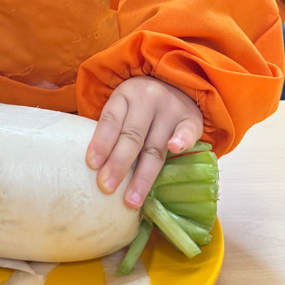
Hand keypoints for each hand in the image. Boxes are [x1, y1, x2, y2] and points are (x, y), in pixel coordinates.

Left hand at [85, 76, 202, 207]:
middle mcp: (148, 100)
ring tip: (132, 199)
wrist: (175, 84)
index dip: (101, 142)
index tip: (92, 165)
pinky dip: (183, 139)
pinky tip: (175, 149)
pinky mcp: (192, 118)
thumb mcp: (122, 107)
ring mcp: (171, 109)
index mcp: (125, 96)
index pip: (111, 120)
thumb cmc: (140, 106)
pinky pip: (188, 130)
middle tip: (106, 188)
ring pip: (155, 146)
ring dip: (143, 175)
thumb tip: (94, 169)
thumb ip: (112, 130)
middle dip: (118, 164)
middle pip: (132, 136)